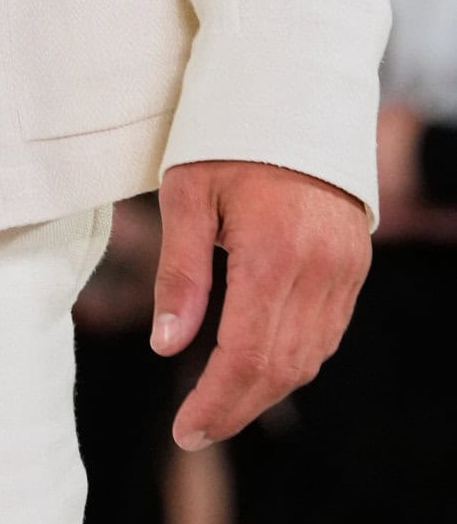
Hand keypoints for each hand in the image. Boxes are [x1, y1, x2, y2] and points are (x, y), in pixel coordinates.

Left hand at [152, 159, 370, 449]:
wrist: (295, 92)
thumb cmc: (227, 138)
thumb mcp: (186, 195)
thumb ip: (180, 275)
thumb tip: (167, 347)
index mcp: (272, 254)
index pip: (246, 356)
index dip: (216, 402)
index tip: (185, 430)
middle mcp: (319, 269)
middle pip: (282, 368)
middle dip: (237, 407)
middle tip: (195, 430)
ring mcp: (345, 268)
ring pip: (311, 356)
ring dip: (266, 389)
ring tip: (220, 404)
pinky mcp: (355, 263)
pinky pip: (328, 330)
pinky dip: (294, 358)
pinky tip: (259, 365)